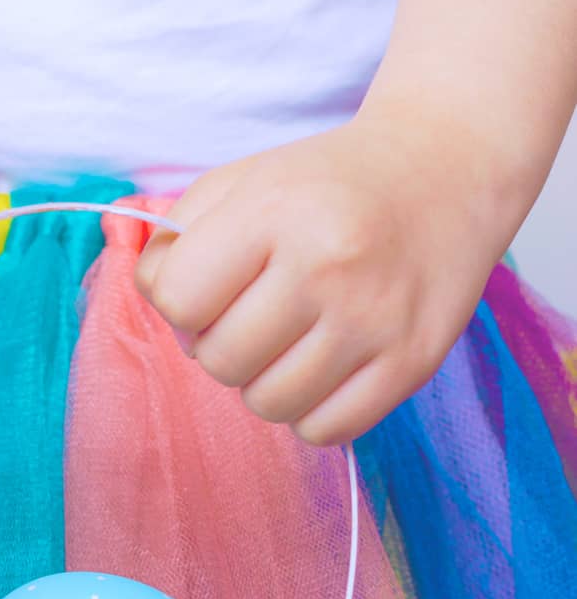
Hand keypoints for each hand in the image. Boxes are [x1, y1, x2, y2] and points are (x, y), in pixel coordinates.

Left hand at [135, 113, 505, 442]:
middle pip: (219, 361)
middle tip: (255, 316)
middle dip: (221, 346)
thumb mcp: (244, 182)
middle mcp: (327, 266)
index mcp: (276, 212)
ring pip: (268, 405)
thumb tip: (153, 299)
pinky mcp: (411, 363)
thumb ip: (178, 237)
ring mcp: (374, 320)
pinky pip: (325, 430)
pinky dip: (312, 410)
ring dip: (265, 382)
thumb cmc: (328, 184)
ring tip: (291, 341)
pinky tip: (324, 368)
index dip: (180, 304)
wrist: (445, 169)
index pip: (178, 300)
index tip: (210, 289)